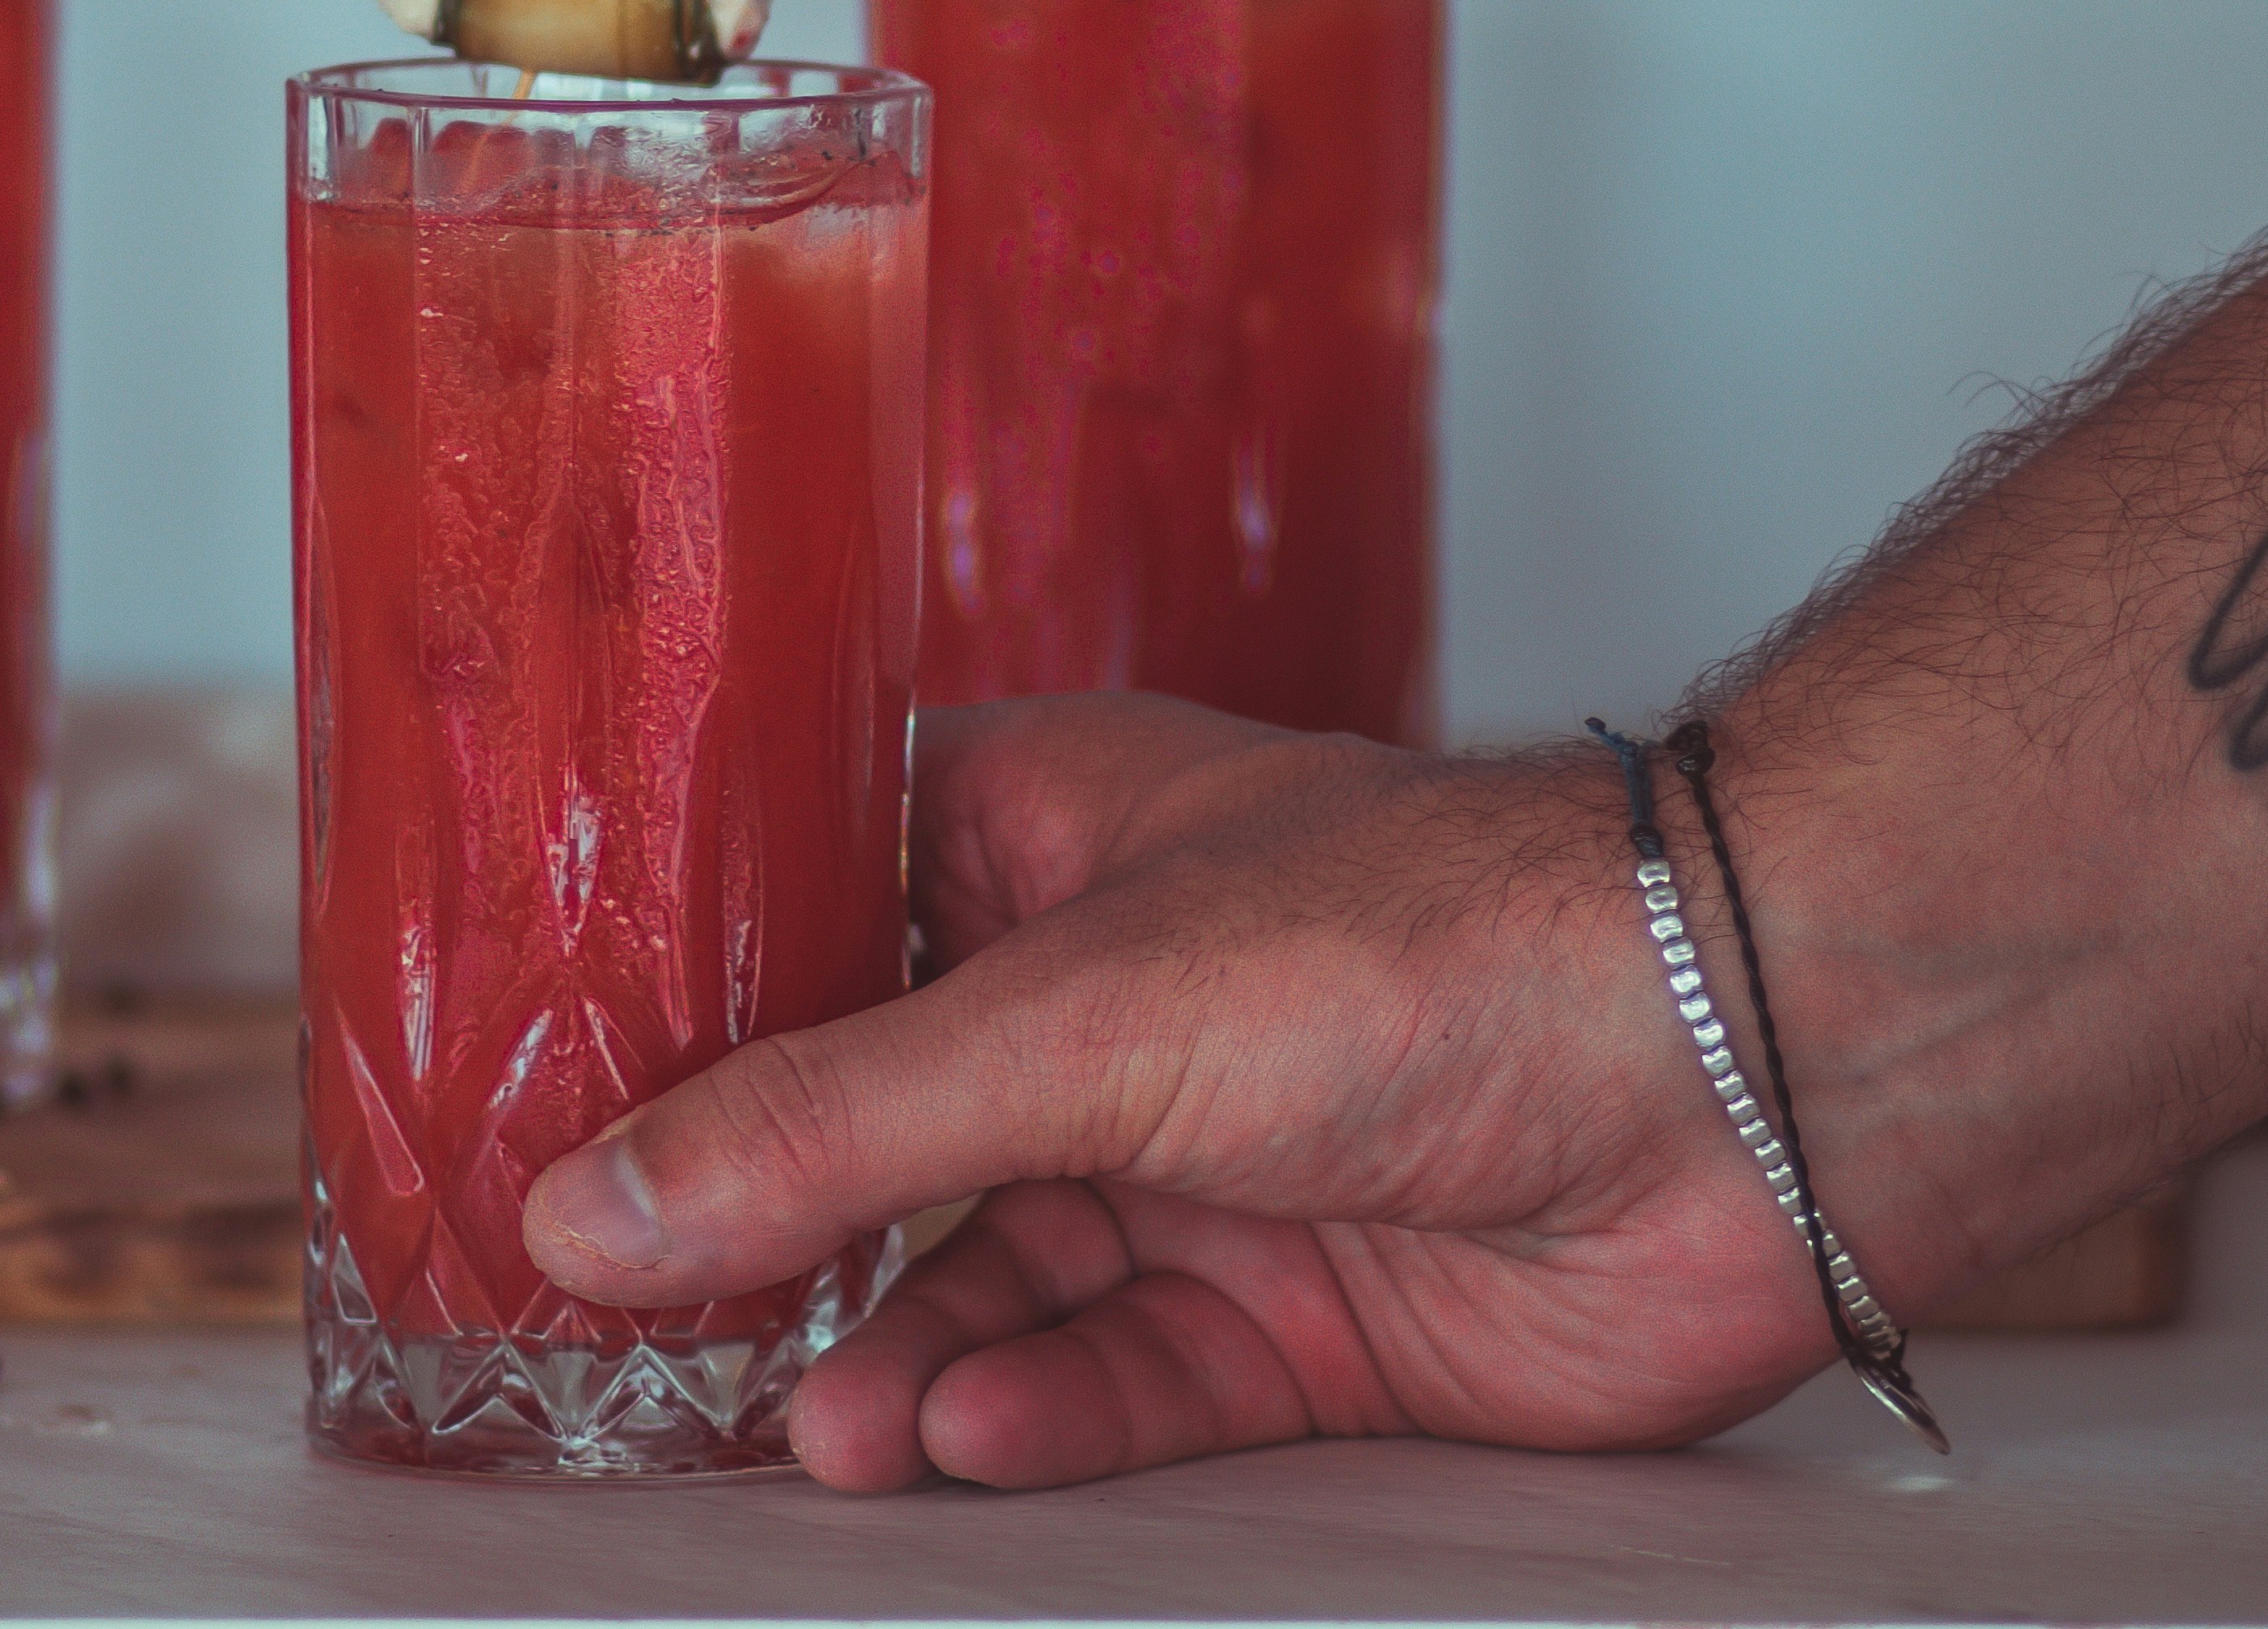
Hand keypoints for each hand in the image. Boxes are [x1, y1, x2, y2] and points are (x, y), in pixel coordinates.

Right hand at [518, 695, 1839, 1490]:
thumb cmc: (1442, 935)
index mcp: (1040, 836)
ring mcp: (1198, 1164)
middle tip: (623, 1331)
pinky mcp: (1288, 1320)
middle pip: (874, 1131)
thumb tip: (589, 1209)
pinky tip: (960, 1429)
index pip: (804, 920)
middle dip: (760, 1238)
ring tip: (820, 1424)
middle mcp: (1108, 999)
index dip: (674, 1022)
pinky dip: (1030, 1415)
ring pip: (983, 1283)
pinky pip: (1110, 1386)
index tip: (532, 1122)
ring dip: (895, 1355)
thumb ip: (826, 1127)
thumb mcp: (1078, 1014)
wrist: (1736, 1069)